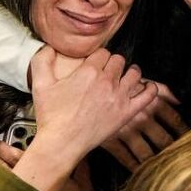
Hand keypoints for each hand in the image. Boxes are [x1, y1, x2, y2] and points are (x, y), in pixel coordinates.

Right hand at [29, 47, 157, 162]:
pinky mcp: (127, 112)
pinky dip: (150, 88)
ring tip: (125, 76)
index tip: (96, 64)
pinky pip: (148, 95)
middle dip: (113, 64)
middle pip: (119, 60)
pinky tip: (146, 86)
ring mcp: (119, 97)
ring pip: (134, 73)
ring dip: (130, 72)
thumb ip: (42, 61)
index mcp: (89, 72)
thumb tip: (49, 47)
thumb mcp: (40, 85)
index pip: (102, 52)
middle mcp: (107, 81)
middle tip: (108, 72)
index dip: (99, 57)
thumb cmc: (52, 117)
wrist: (61, 143)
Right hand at [101, 81, 188, 170]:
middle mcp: (142, 118)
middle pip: (164, 140)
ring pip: (146, 153)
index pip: (175, 120)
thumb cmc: (119, 84)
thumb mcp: (142, 81)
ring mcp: (126, 130)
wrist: (90, 88)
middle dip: (173, 151)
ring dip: (155, 162)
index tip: (190, 139)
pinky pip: (125, 157)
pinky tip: (139, 172)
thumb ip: (163, 90)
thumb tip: (180, 102)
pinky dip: (133, 166)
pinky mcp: (111, 139)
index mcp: (152, 103)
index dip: (184, 131)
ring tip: (162, 169)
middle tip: (180, 159)